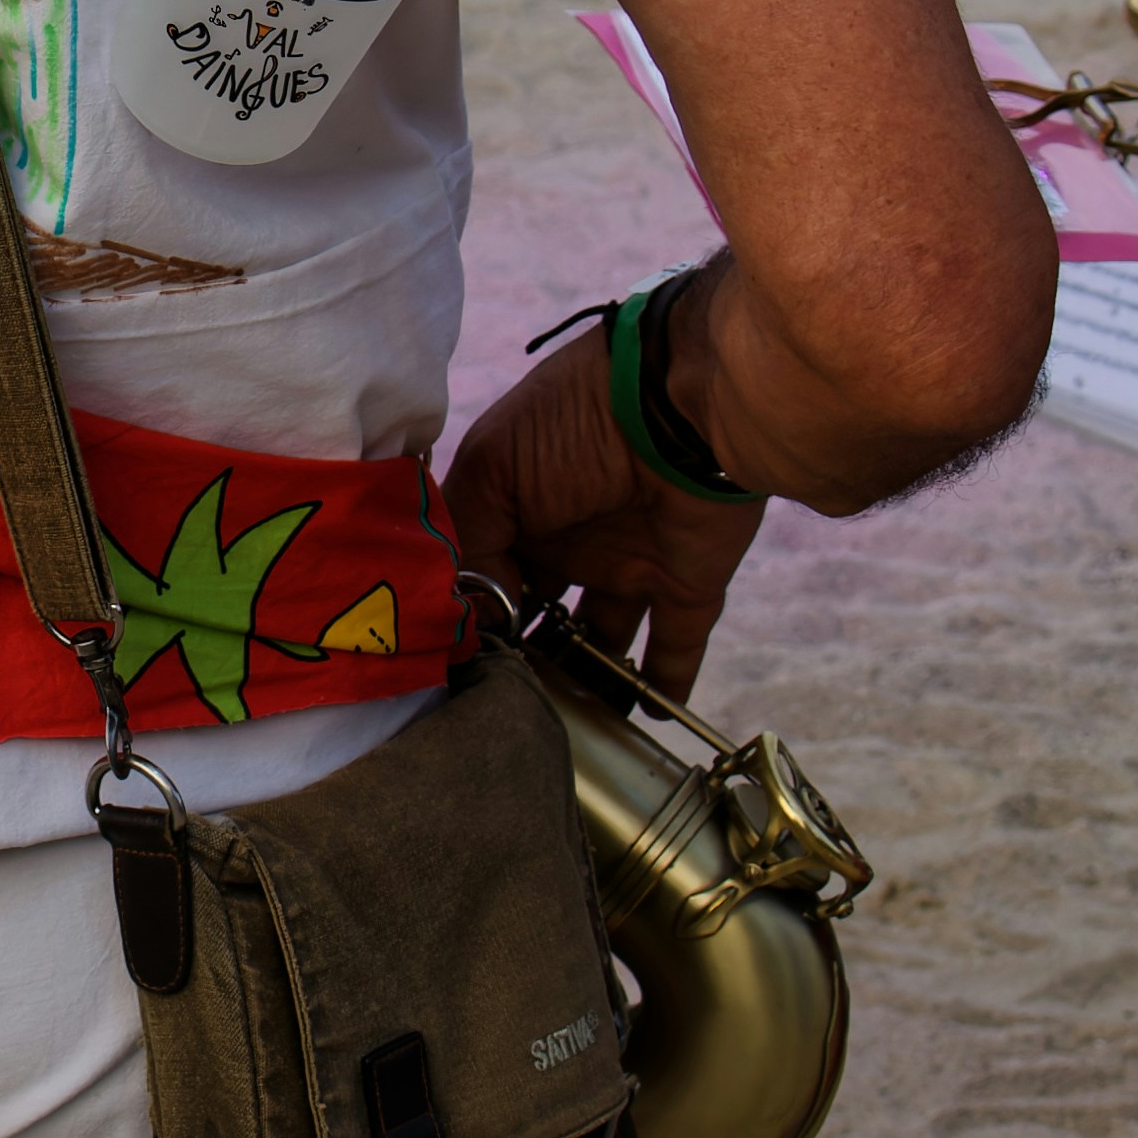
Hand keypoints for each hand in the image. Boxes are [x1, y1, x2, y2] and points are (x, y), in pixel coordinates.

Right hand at [438, 317, 761, 707]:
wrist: (685, 403)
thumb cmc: (575, 421)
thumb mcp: (494, 470)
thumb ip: (471, 544)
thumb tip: (469, 619)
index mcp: (518, 504)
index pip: (484, 572)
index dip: (469, 616)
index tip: (451, 667)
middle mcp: (570, 538)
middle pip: (539, 614)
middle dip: (520, 659)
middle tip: (497, 710)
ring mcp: (630, 562)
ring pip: (600, 640)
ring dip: (582, 683)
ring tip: (554, 734)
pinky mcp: (687, 582)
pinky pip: (675, 648)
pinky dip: (662, 687)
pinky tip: (636, 728)